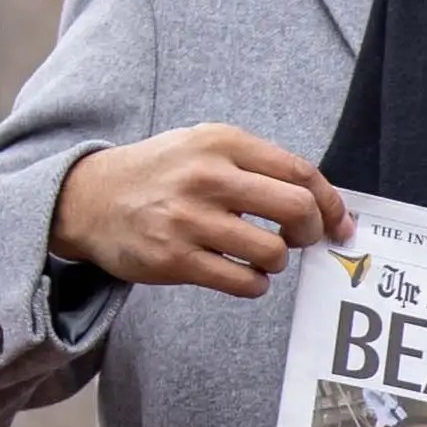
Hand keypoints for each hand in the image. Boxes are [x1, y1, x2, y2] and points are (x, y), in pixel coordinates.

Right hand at [52, 126, 350, 294]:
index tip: (339, 223)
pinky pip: (242, 282)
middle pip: (296, 209)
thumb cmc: (160, 175)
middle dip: (311, 232)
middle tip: (301, 240)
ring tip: (261, 257)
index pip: (300, 172)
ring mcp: (189, 219)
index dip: (330, 203)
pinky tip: (242, 275)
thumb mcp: (204, 148)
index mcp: (221, 142)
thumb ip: (257, 166)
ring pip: (272, 253)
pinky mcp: (174, 259)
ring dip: (277, 262)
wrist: (87, 198)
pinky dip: (254, 285)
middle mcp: (207, 176)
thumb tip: (322, 203)